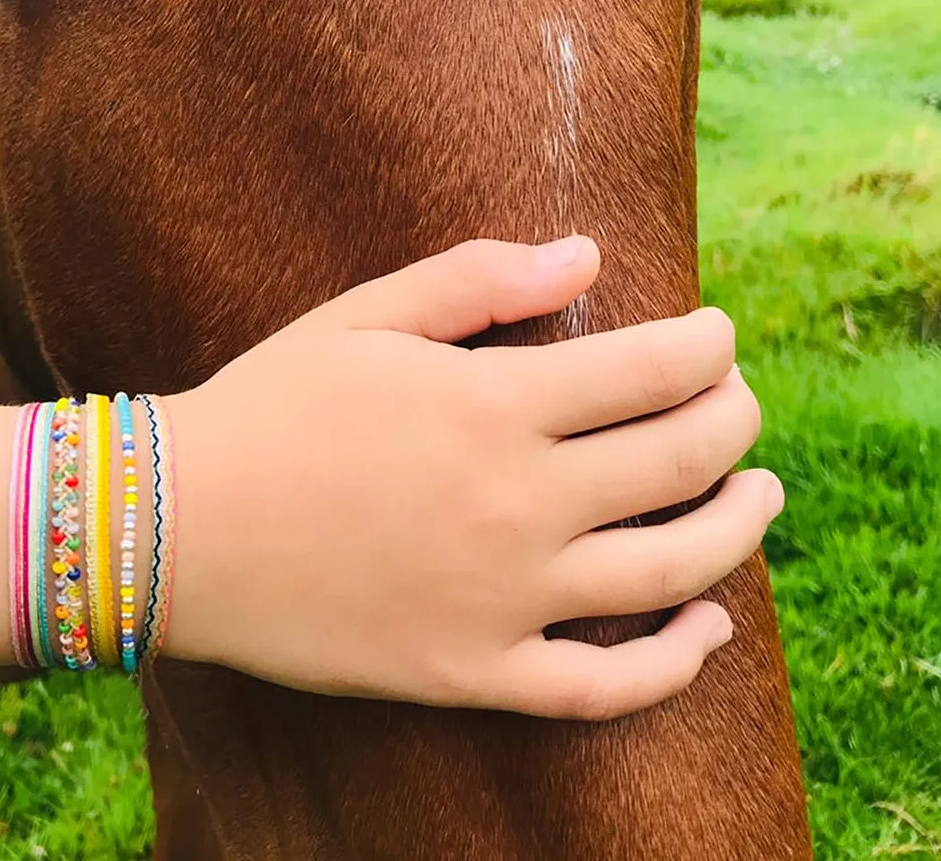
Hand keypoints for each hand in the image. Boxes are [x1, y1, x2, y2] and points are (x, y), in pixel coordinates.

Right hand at [163, 237, 779, 719]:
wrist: (179, 527)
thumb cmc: (270, 407)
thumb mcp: (365, 316)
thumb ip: (480, 279)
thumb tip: (587, 254)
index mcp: (494, 407)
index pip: (654, 371)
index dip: (707, 347)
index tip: (717, 335)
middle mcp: (518, 505)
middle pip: (682, 462)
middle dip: (734, 420)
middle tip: (740, 403)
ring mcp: (502, 599)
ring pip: (672, 573)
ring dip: (740, 528)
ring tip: (762, 497)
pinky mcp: (472, 672)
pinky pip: (602, 687)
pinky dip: (672, 664)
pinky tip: (706, 631)